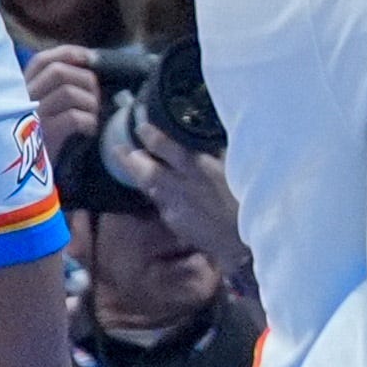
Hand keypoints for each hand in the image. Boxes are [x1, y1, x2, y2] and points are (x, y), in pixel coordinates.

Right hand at [23, 43, 102, 156]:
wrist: (20, 178)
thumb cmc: (36, 141)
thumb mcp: (38, 111)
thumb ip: (54, 89)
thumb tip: (88, 66)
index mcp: (21, 90)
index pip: (41, 60)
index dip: (68, 53)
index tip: (89, 58)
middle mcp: (22, 99)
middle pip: (59, 71)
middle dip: (86, 80)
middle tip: (94, 97)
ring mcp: (32, 116)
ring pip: (69, 91)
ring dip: (90, 103)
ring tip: (91, 116)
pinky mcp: (43, 134)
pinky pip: (74, 117)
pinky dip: (89, 122)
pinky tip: (88, 130)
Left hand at [115, 114, 255, 281]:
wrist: (243, 239)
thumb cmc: (248, 200)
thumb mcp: (237, 170)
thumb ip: (219, 157)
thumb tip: (209, 144)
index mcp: (200, 169)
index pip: (169, 149)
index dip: (152, 137)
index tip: (141, 127)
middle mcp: (182, 187)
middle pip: (149, 171)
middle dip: (131, 160)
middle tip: (117, 149)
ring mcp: (176, 207)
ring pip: (150, 188)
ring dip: (138, 175)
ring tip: (129, 164)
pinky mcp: (176, 222)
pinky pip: (161, 203)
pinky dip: (156, 194)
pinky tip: (156, 191)